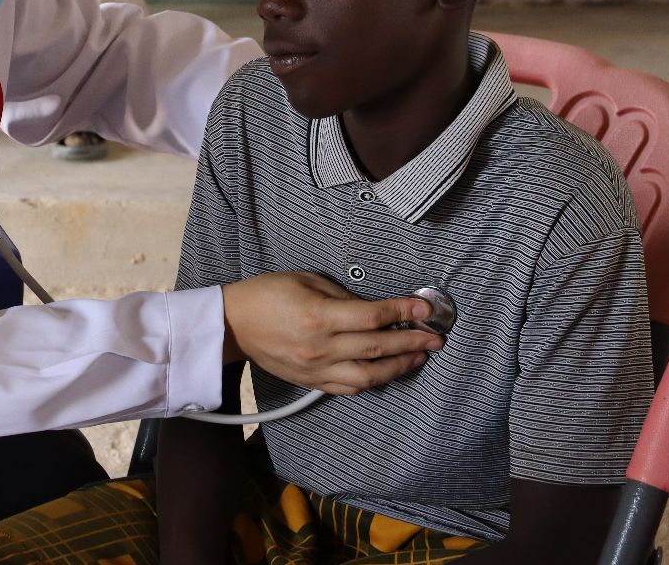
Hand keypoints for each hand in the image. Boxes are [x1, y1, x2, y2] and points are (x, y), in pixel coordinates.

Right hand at [221, 271, 442, 394]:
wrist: (233, 324)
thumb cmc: (266, 295)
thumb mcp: (305, 281)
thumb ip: (341, 296)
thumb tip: (373, 309)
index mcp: (320, 316)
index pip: (373, 316)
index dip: (403, 312)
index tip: (425, 308)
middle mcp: (322, 347)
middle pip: (378, 348)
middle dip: (412, 342)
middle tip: (436, 338)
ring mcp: (317, 369)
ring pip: (369, 376)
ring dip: (399, 367)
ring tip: (418, 357)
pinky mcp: (311, 381)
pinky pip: (349, 388)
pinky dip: (372, 381)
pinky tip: (386, 372)